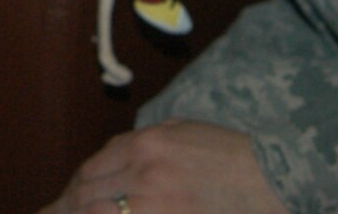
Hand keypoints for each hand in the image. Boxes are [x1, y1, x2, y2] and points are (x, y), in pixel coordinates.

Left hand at [39, 120, 286, 213]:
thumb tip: (112, 162)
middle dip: (69, 209)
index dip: (75, 189)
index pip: (93, 168)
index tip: (65, 202)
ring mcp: (154, 204)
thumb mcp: (182, 132)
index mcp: (146, 144)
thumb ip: (142, 144)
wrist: (272, 177)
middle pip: (88, 195)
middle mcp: (144, 173)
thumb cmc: (229, 154)